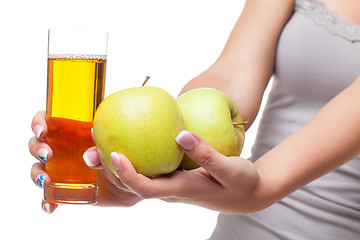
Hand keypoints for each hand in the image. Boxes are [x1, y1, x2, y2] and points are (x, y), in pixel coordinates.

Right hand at [28, 111, 141, 212]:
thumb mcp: (117, 146)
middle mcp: (61, 148)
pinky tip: (51, 206)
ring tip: (46, 181)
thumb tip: (91, 138)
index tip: (42, 130)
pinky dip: (47, 201)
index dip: (39, 123)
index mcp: (71, 130)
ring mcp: (60, 169)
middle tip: (48, 154)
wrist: (131, 180)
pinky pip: (50, 196)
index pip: (47, 120)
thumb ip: (105, 142)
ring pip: (38, 169)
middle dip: (36, 148)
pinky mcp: (65, 189)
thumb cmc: (125, 152)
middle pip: (37, 144)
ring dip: (37, 174)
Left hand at [109, 130, 261, 213]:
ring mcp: (170, 185)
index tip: (114, 154)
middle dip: (110, 168)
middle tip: (94, 141)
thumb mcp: (230, 168)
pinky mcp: (173, 177)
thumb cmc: (241, 183)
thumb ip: (206, 154)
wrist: (248, 195)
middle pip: (132, 184)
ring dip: (117, 162)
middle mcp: (170, 190)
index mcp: (181, 190)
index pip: (146, 188)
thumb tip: (181, 134)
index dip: (128, 174)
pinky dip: (135, 155)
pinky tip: (130, 136)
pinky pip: (149, 168)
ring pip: (137, 176)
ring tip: (101, 137)